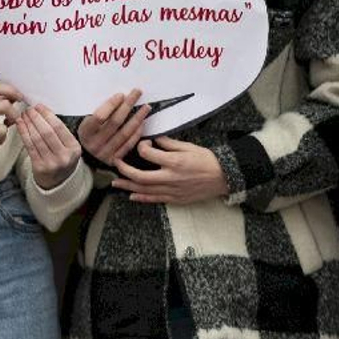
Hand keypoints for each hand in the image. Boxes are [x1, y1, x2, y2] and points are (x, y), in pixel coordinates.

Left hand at [16, 104, 81, 188]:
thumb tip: (42, 111)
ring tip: (23, 115)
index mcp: (74, 148)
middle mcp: (64, 156)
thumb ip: (59, 132)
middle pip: (47, 132)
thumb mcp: (68, 147)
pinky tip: (20, 125)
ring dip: (28, 124)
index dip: (47, 115)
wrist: (58, 182)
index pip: (59, 127)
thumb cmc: (61, 159)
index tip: (39, 106)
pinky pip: (29, 147)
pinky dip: (23, 133)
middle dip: (36, 118)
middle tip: (29, 109)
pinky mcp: (39, 167)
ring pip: (37, 139)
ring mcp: (52, 163)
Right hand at [78, 89, 149, 164]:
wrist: (88, 151)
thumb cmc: (91, 130)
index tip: (122, 94)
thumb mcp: (88, 120)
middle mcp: (94, 144)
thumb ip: (101, 110)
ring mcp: (104, 154)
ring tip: (146, 107)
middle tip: (138, 93)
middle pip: (115, 122)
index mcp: (85, 131)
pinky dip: (137, 133)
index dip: (111, 105)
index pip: (99, 116)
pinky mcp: (114, 160)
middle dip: (128, 105)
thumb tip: (122, 97)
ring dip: (137, 118)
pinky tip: (142, 123)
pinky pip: (129, 145)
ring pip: (124, 134)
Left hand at [110, 137, 230, 204]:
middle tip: (115, 164)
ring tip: (115, 182)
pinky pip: (155, 199)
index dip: (141, 147)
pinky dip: (141, 197)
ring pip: (144, 190)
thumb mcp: (189, 146)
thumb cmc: (207, 160)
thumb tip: (154, 139)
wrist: (223, 178)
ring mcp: (172, 190)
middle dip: (125, 170)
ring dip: (128, 186)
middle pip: (140, 176)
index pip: (148, 154)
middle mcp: (170, 178)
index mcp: (174, 161)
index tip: (141, 144)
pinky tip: (131, 194)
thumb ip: (169, 144)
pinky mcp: (175, 199)